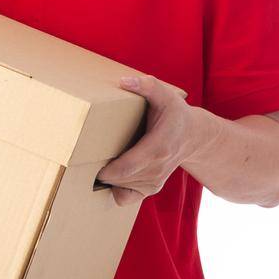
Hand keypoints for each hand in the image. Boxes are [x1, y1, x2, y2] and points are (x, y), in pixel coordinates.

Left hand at [96, 73, 194, 206]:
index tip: (92, 162)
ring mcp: (155, 181)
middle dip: (102, 172)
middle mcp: (157, 168)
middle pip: (122, 178)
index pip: (129, 166)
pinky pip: (126, 197)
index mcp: (158, 146)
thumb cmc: (175, 113)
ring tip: (96, 161)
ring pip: (122, 188)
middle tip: (85, 159)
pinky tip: (111, 174)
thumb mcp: (164, 94)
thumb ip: (147, 86)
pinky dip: (115, 189)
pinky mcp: (151, 188)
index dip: (108, 170)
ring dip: (107, 178)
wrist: (193, 136)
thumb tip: (125, 81)